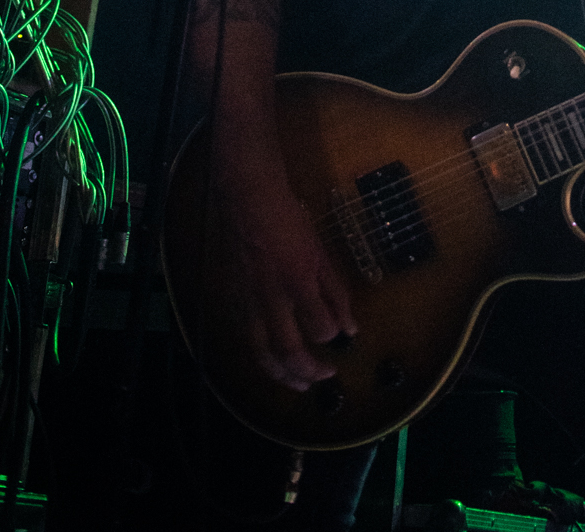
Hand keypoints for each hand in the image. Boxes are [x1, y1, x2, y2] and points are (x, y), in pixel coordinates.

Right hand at [222, 182, 357, 391]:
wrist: (248, 200)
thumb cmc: (290, 221)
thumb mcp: (321, 251)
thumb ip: (335, 291)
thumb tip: (349, 326)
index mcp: (297, 281)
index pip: (319, 326)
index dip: (332, 336)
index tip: (341, 336)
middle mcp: (271, 298)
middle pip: (287, 350)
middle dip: (308, 371)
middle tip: (324, 377)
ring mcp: (249, 301)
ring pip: (262, 353)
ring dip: (282, 375)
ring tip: (298, 384)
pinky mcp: (235, 300)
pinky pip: (248, 339)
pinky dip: (262, 357)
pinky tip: (274, 361)